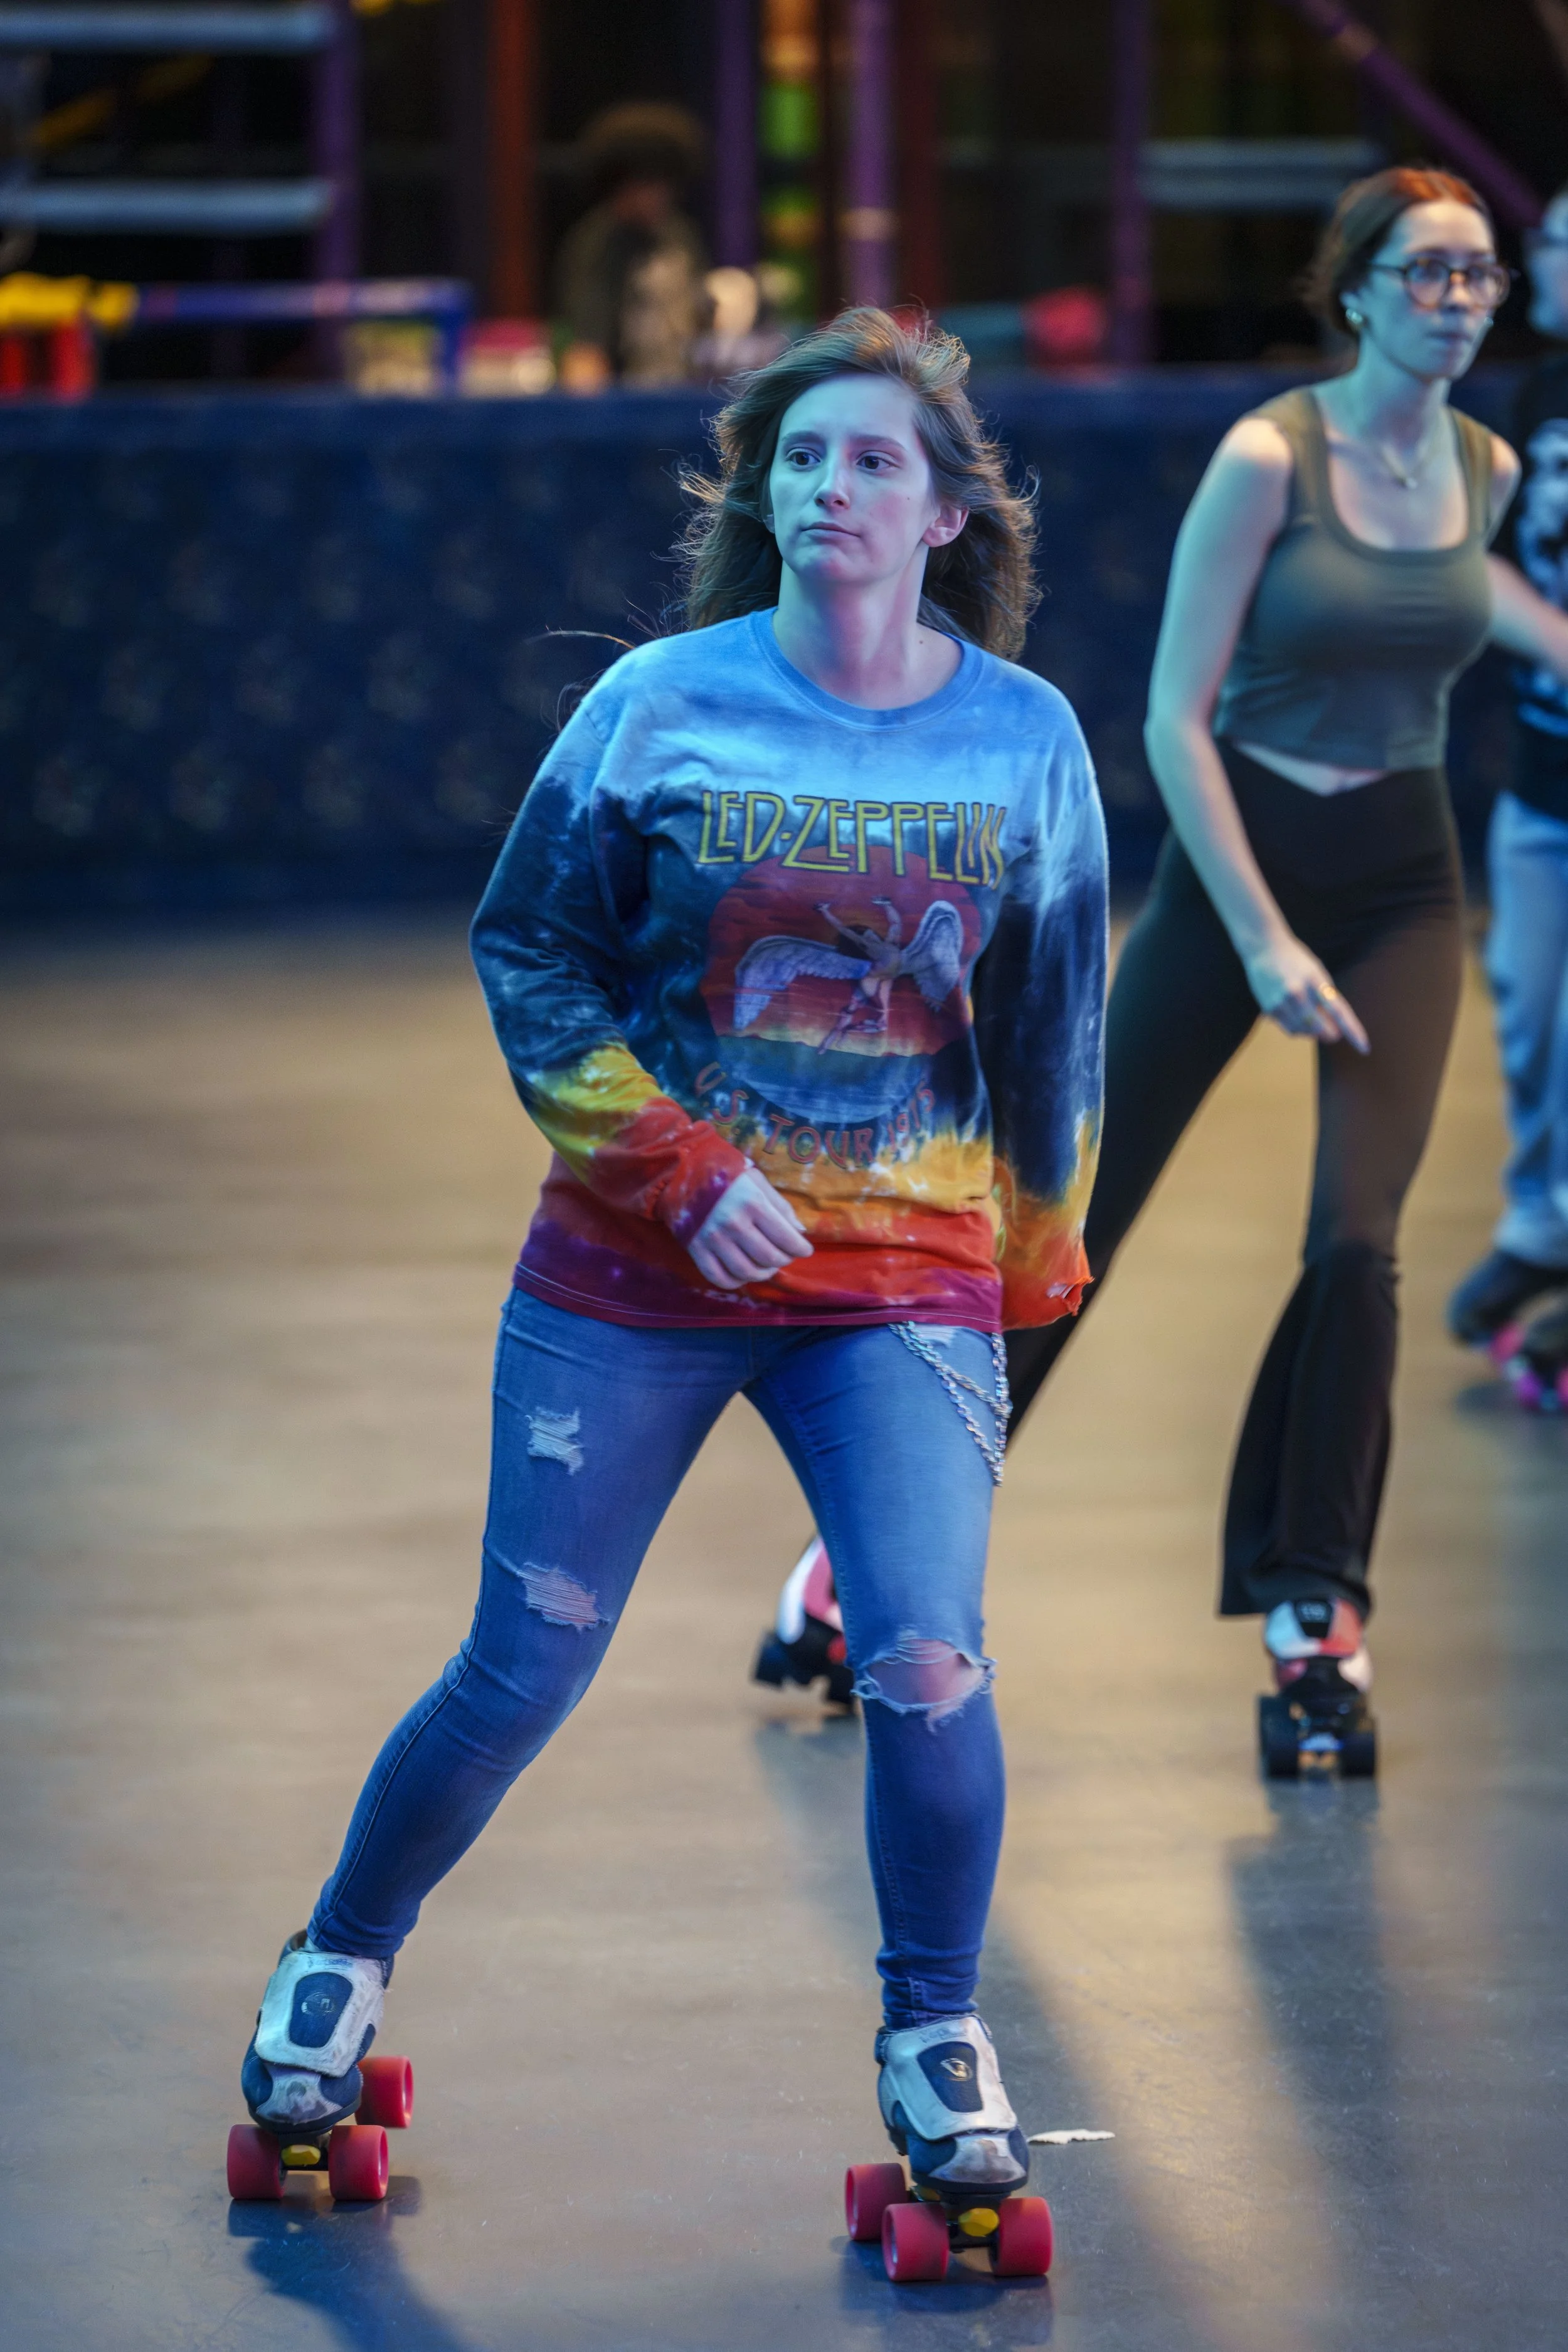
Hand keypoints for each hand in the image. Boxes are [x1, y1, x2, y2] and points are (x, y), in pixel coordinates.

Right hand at [688, 1166, 814, 1290]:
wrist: (683, 1173)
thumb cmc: (727, 1176)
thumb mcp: (757, 1182)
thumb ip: (781, 1207)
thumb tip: (800, 1233)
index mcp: (752, 1203)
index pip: (786, 1238)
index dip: (801, 1249)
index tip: (805, 1250)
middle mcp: (733, 1223)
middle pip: (769, 1258)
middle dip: (784, 1260)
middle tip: (785, 1256)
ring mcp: (712, 1238)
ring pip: (746, 1271)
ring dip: (763, 1274)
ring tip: (767, 1266)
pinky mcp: (696, 1249)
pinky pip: (719, 1278)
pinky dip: (736, 1282)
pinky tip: (744, 1274)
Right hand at [1243, 933, 1369, 1052]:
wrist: (1264, 949)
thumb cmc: (1296, 960)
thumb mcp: (1317, 973)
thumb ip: (1326, 998)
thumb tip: (1335, 1028)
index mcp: (1315, 980)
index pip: (1338, 1011)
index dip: (1352, 1031)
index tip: (1364, 1047)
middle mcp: (1297, 993)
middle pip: (1321, 1028)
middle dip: (1331, 1033)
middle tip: (1334, 1032)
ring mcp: (1282, 1002)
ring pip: (1305, 1032)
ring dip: (1313, 1031)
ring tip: (1311, 1016)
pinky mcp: (1270, 1009)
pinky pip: (1290, 1029)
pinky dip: (1299, 1028)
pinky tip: (1298, 1015)